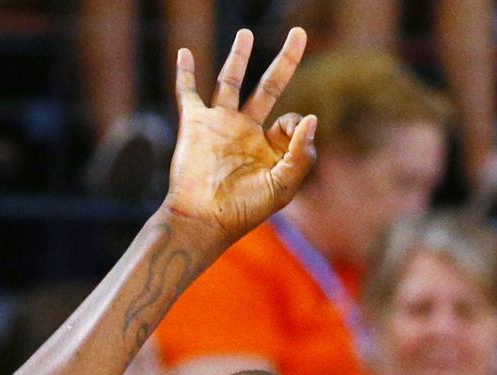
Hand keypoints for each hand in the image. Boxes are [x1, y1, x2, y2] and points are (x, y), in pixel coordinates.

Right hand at [164, 28, 316, 245]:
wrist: (203, 219)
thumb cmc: (244, 210)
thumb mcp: (282, 187)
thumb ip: (300, 154)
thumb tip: (311, 116)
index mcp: (270, 149)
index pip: (291, 121)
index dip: (295, 125)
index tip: (286, 137)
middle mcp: (247, 132)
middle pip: (270, 87)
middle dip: (285, 61)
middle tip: (299, 32)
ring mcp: (220, 125)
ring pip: (231, 82)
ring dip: (238, 57)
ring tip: (246, 33)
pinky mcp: (195, 124)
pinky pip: (188, 92)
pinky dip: (185, 73)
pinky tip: (184, 52)